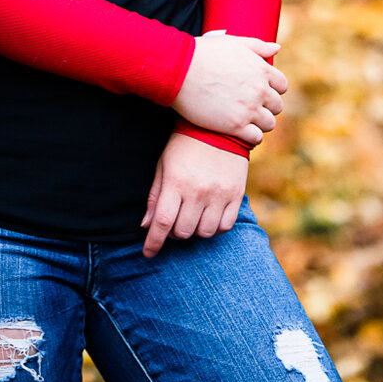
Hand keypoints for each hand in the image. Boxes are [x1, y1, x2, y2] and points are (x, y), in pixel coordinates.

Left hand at [141, 131, 249, 256]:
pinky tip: (208, 217)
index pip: (163, 223)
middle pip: (184, 231)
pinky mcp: (236, 195)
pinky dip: (215, 228)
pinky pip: (226, 226)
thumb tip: (145, 225)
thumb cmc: (183, 147)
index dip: (153, 242)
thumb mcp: (162, 166)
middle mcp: (199, 192)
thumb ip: (155, 197)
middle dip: (174, 233)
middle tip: (172, 224)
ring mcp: (220, 195)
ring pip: (206, 232)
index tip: (148, 253)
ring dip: (194, 231)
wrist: (218, 128)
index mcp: (176, 184)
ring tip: (190, 218)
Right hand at [170, 31, 286, 146]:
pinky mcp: (235, 125)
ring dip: (259, 122)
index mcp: (262, 70)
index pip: (282, 86)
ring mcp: (249, 109)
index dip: (270, 89)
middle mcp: (260, 90)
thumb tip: (277, 48)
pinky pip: (256, 138)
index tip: (257, 92)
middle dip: (264, 106)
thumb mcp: (230, 42)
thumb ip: (256, 46)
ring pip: (268, 123)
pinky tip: (239, 131)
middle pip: (276, 106)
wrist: (176, 69)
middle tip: (247, 106)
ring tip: (243, 120)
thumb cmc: (200, 53)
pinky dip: (250, 136)